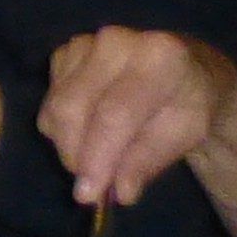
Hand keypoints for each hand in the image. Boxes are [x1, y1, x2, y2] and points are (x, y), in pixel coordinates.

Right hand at [44, 27, 236, 208]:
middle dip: (75, 154)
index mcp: (157, 57)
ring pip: (56, 106)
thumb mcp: (184, 135)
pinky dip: (62, 128)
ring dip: (68, 144)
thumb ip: (150, 159)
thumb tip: (119, 192)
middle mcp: (116, 41)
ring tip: (97, 158)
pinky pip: (49, 101)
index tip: (88, 195)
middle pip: (73, 108)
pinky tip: (88, 131)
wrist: (184, 71)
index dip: (98, 156)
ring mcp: (86, 43)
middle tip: (91, 185)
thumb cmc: (187, 104)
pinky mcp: (66, 52)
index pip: (115, 113)